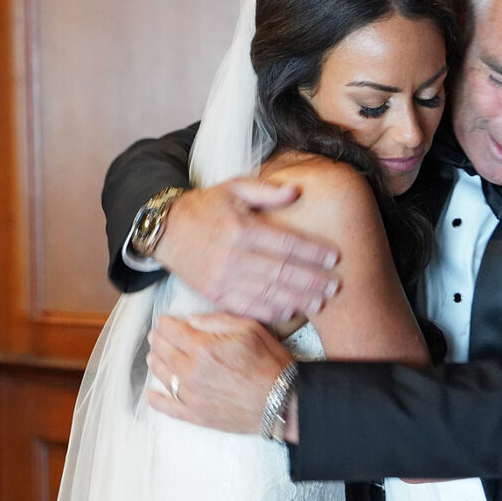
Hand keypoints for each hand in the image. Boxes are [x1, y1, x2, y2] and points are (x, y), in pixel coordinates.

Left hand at [146, 312, 293, 433]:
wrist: (283, 402)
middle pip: (164, 352)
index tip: (163, 322)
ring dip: (155, 363)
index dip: (165, 324)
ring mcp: (192, 395)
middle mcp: (192, 371)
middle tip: (156, 336)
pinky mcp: (196, 415)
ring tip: (153, 357)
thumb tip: (192, 320)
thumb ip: (218, 320)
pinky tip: (150, 394)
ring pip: (163, 376)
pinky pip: (168, 408)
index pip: (173, 331)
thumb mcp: (250, 329)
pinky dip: (156, 400)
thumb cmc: (270, 364)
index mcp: (204, 347)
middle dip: (158, 341)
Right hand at [153, 178, 339, 320]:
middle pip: (282, 272)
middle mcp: (234, 256)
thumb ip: (265, 190)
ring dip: (297, 299)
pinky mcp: (215, 294)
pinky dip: (270, 312)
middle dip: (312, 280)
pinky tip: (289, 312)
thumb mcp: (233, 188)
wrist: (166, 230)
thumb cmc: (204, 207)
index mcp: (242, 229)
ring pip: (268, 292)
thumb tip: (296, 190)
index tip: (334, 258)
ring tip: (320, 303)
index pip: (286, 243)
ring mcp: (224, 278)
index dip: (313, 252)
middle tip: (335, 286)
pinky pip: (247, 307)